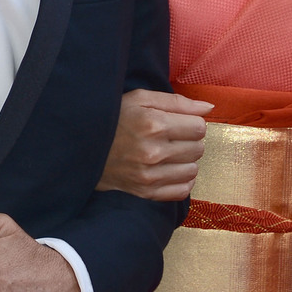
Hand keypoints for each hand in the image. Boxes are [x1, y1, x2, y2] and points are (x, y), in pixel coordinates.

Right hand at [97, 87, 211, 199]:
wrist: (83, 148)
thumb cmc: (114, 118)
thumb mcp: (140, 99)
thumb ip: (177, 102)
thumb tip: (208, 108)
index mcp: (153, 124)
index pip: (199, 127)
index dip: (191, 122)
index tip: (179, 122)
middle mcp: (154, 152)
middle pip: (198, 148)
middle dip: (189, 140)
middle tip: (171, 136)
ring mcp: (150, 176)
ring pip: (193, 170)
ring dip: (185, 160)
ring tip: (168, 153)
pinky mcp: (146, 192)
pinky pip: (182, 190)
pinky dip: (181, 180)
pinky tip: (168, 169)